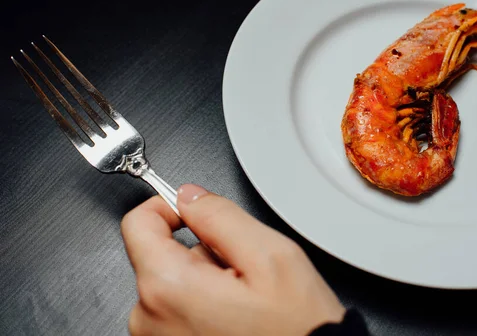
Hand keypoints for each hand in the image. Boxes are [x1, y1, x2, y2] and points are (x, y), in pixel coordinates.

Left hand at [121, 184, 344, 335]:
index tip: (192, 210)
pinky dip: (203, 303)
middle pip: (161, 253)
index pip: (138, 223)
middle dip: (201, 250)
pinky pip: (177, 308)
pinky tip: (233, 314)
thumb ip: (221, 215)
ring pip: (173, 281)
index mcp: (168, 287)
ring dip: (205, 279)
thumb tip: (190, 196)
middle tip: (241, 270)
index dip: (167, 206)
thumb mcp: (270, 255)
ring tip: (242, 298)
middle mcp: (150, 318)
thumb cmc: (294, 327)